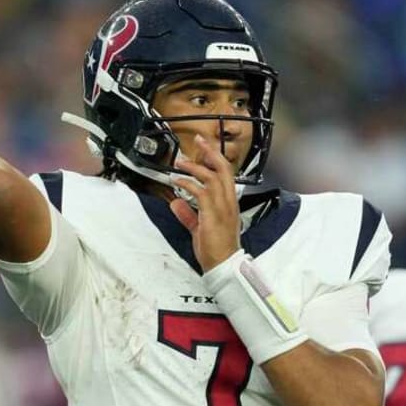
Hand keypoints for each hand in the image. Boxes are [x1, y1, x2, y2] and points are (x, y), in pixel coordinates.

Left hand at [168, 134, 240, 271]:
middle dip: (210, 152)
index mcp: (229, 204)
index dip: (216, 159)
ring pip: (212, 177)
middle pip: (223, 169)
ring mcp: (222, 207)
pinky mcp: (213, 214)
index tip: (205, 148)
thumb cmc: (217, 250)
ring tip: (181, 162)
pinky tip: (178, 182)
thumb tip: (176, 203)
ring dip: (195, 167)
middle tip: (199, 140)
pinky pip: (201, 192)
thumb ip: (189, 215)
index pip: (226, 175)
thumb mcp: (199, 229)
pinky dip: (188, 184)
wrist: (223, 265)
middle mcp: (228, 202)